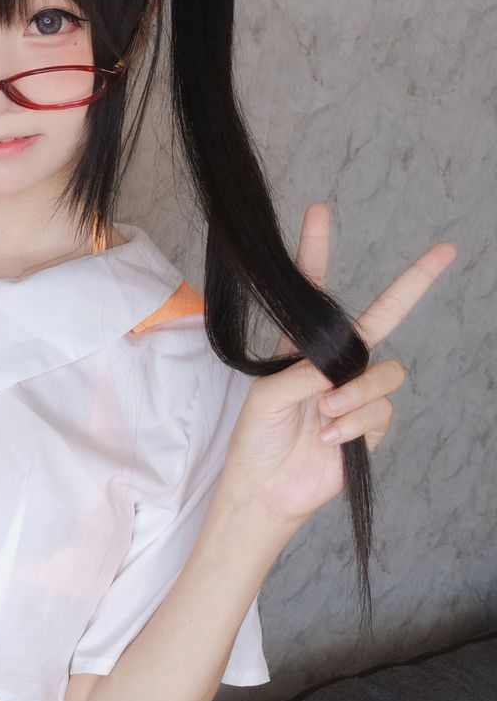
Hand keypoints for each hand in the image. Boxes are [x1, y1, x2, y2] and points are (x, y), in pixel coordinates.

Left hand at [216, 202, 457, 529]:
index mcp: (303, 346)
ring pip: (385, 372)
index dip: (317, 250)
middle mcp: (335, 363)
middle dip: (415, 282)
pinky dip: (356, 423)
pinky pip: (382, 410)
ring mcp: (357, 393)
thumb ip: (303, 374)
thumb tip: (343, 369)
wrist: (266, 489)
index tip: (319, 211)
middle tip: (444, 252)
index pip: (314, 290)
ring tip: (324, 415)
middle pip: (386, 315)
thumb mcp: (266, 397)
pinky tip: (330, 437)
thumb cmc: (257, 440)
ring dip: (355, 395)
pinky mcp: (372, 425)